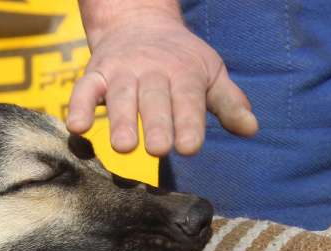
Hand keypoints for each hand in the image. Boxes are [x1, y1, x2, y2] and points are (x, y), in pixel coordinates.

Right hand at [66, 7, 257, 156]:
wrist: (138, 21)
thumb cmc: (180, 58)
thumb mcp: (210, 73)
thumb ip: (229, 102)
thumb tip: (252, 128)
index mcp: (184, 72)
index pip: (188, 99)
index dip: (189, 122)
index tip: (190, 147)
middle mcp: (152, 71)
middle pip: (155, 99)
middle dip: (157, 123)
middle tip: (159, 149)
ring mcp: (122, 72)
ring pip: (121, 96)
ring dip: (121, 120)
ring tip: (124, 146)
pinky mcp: (95, 74)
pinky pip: (84, 89)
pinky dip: (79, 106)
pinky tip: (78, 128)